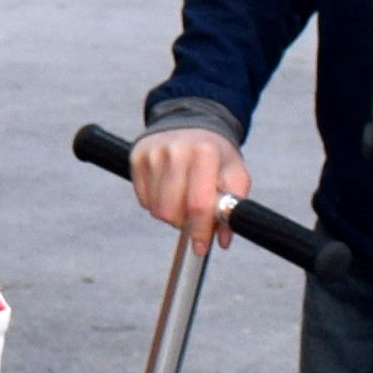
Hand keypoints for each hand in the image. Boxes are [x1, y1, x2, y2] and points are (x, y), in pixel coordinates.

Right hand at [130, 126, 248, 241]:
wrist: (190, 125)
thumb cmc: (215, 154)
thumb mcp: (235, 173)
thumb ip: (233, 206)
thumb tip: (223, 240)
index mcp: (205, 152)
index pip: (198, 204)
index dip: (201, 231)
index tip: (202, 247)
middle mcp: (176, 151)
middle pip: (172, 212)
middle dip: (185, 224)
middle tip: (194, 219)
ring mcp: (153, 154)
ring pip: (156, 209)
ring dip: (171, 215)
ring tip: (183, 201)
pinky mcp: (137, 158)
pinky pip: (144, 200)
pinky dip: (158, 204)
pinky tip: (169, 192)